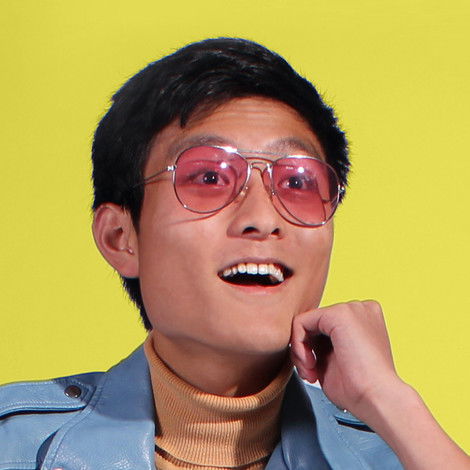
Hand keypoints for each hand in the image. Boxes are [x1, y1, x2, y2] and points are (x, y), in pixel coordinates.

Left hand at [290, 301, 469, 468]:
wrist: (377, 398)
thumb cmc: (360, 388)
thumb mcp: (336, 359)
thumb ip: (321, 344)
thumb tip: (299, 338)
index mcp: (365, 319)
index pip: (325, 326)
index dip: (314, 349)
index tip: (316, 371)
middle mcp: (360, 309)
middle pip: (315, 323)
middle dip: (305, 350)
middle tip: (311, 374)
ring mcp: (350, 308)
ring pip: (306, 322)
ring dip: (301, 350)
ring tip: (311, 372)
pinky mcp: (338, 314)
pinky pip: (300, 322)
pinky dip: (297, 345)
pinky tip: (310, 363)